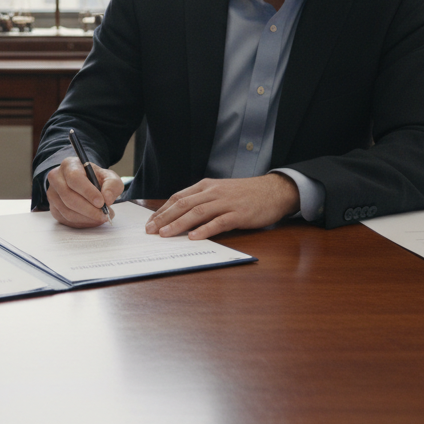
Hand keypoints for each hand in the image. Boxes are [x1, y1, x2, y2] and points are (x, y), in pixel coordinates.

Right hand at [45, 156, 123, 227]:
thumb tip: (107, 199)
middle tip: (104, 215)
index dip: (87, 192)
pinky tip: (92, 220)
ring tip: (101, 217)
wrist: (85, 183)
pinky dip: (82, 223)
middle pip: (68, 197)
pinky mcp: (53, 208)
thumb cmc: (95, 179)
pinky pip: (66, 220)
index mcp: (69, 165)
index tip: (101, 203)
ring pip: (67, 211)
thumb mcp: (108, 177)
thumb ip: (112, 185)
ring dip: (87, 218)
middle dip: (89, 210)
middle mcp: (56, 178)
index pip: (74, 178)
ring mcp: (52, 194)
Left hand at [145, 173, 299, 239]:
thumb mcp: (220, 192)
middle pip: (183, 204)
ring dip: (179, 224)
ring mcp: (226, 202)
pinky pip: (219, 222)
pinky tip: (194, 237)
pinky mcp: (239, 214)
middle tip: (150, 231)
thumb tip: (180, 216)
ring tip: (165, 235)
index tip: (150, 222)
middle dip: (164, 218)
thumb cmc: (245, 194)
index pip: (179, 197)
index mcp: (206, 186)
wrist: (274, 190)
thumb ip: (203, 201)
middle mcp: (213, 192)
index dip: (162, 210)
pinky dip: (205, 230)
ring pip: (198, 212)